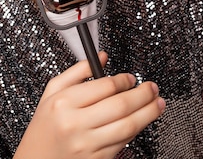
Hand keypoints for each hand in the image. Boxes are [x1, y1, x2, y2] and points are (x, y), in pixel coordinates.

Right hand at [14, 52, 164, 158]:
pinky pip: (123, 142)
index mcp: (64, 102)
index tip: (132, 78)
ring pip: (128, 125)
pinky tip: (142, 121)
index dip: (124, 80)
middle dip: (143, 94)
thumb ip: (77, 71)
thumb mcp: (52, 93)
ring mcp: (87, 144)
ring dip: (148, 112)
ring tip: (158, 103)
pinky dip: (136, 130)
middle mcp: (75, 123)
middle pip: (121, 105)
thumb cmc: (44, 126)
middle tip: (152, 88)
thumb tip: (102, 57)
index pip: (105, 86)